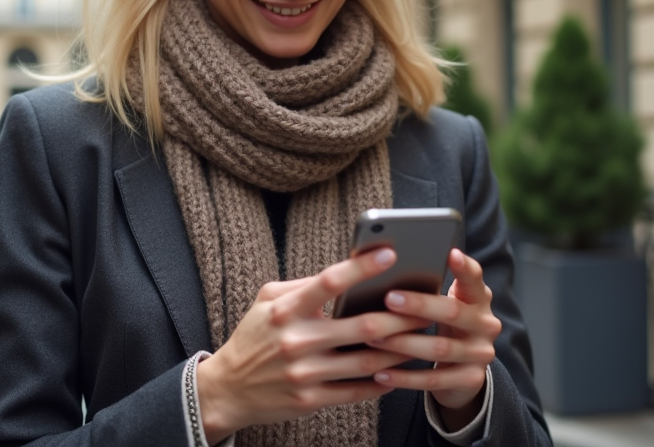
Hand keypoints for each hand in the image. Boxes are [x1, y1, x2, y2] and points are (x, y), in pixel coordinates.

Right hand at [195, 248, 431, 442]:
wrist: (228, 388)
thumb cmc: (254, 335)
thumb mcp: (267, 299)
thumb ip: (304, 284)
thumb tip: (346, 270)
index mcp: (287, 309)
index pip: (330, 282)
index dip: (362, 267)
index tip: (391, 253)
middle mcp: (297, 341)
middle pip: (363, 327)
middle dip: (401, 317)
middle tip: (426, 307)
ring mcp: (304, 373)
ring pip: (367, 363)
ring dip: (399, 351)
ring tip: (419, 339)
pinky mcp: (310, 400)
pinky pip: (356, 391)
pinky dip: (380, 382)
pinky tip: (397, 372)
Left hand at [368, 248, 500, 431]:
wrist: (463, 372)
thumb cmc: (443, 324)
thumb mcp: (444, 304)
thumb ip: (429, 288)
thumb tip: (382, 268)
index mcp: (479, 297)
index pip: (474, 277)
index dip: (464, 266)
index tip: (449, 252)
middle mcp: (486, 323)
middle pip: (453, 312)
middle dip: (419, 305)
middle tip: (388, 298)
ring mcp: (481, 353)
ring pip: (440, 348)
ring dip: (403, 343)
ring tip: (373, 337)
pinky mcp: (471, 380)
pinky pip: (434, 380)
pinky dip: (405, 377)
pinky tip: (380, 373)